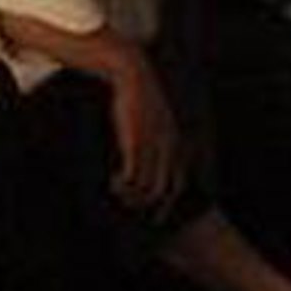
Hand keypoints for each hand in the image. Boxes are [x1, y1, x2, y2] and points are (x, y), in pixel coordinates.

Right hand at [106, 54, 186, 216]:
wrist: (134, 75)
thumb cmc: (140, 96)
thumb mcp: (154, 119)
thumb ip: (156, 138)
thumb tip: (147, 155)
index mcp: (177, 144)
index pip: (178, 183)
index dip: (168, 203)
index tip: (156, 215)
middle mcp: (170, 149)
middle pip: (164, 191)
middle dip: (148, 206)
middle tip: (131, 209)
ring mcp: (153, 148)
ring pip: (146, 189)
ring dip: (131, 197)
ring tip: (117, 192)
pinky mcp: (135, 145)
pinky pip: (131, 178)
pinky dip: (122, 186)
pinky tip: (112, 182)